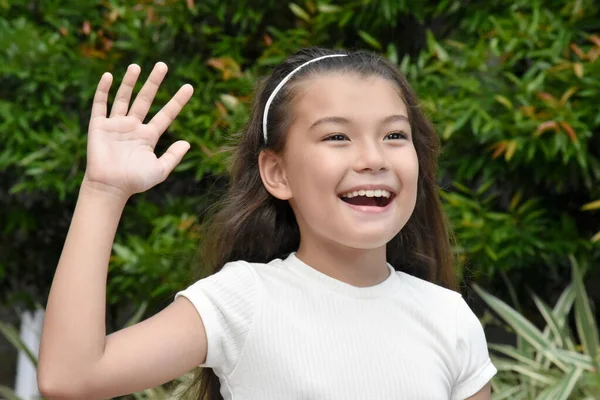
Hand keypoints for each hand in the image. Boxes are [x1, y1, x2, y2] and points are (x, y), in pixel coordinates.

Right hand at [83, 62, 193, 197]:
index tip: (189, 87)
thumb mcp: (160, 170)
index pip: (166, 114)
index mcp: (148, 136)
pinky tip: (109, 76)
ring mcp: (116, 124)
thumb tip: (187, 143)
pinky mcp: (99, 126)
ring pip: (124, 98)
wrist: (109, 187)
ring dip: (130, 82)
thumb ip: (173, 156)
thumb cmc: (135, 181)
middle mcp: (133, 127)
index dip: (177, 101)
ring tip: (137, 66)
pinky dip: (103, 90)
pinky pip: (101, 104)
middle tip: (163, 65)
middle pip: (145, 99)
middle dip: (154, 82)